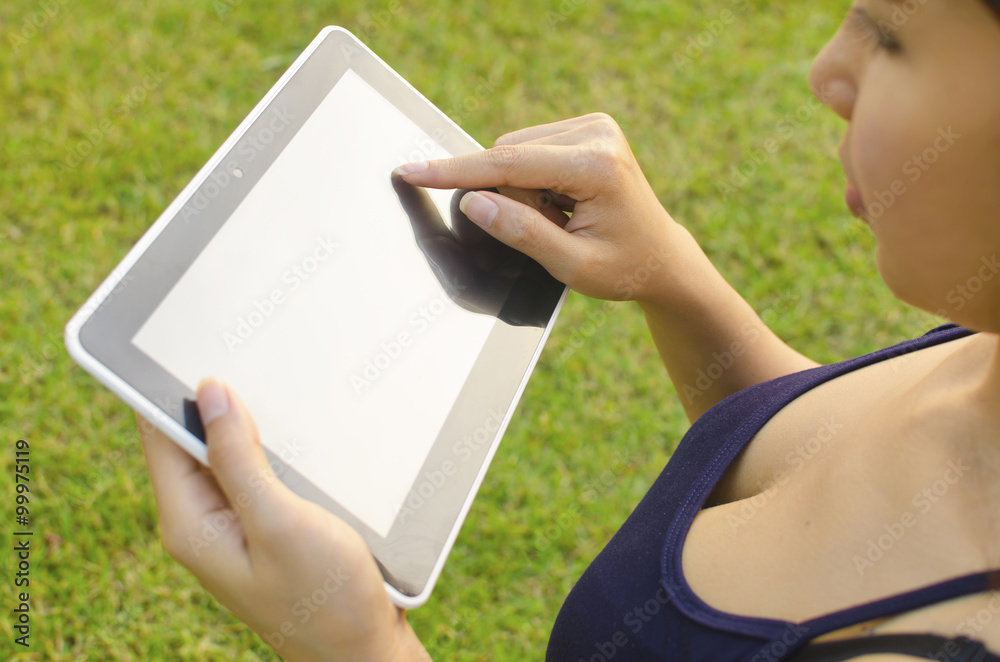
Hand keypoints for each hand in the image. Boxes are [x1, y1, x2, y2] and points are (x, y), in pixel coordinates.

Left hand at [138, 378, 427, 661]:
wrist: (363, 649)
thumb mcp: (280, 520)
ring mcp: (234, 527)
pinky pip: (255, 474)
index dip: (169, 387)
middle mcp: (203, 523)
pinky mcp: (264, 528)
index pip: (160, 436)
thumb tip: (208, 393)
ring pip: (228, 455)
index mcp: (191, 523)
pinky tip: (299, 432)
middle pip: (192, 442)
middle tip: (246, 351)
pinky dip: (272, 448)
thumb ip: (239, 458)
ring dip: (249, 424)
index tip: (188, 340)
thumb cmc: (325, 596)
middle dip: (215, 400)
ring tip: (276, 385)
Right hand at [394, 113, 678, 301]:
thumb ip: (521, 233)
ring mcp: (594, 125)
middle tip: (549, 230)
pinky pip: (529, 149)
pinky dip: (531, 180)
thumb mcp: (571, 265)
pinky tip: (561, 202)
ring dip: (520, 190)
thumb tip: (473, 203)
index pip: (508, 165)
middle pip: (508, 155)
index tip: (413, 171)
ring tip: (559, 218)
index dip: (455, 171)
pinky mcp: (587, 127)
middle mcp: (596, 133)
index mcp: (595, 166)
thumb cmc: (624, 267)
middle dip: (508, 197)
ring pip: (514, 151)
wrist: (661, 257)